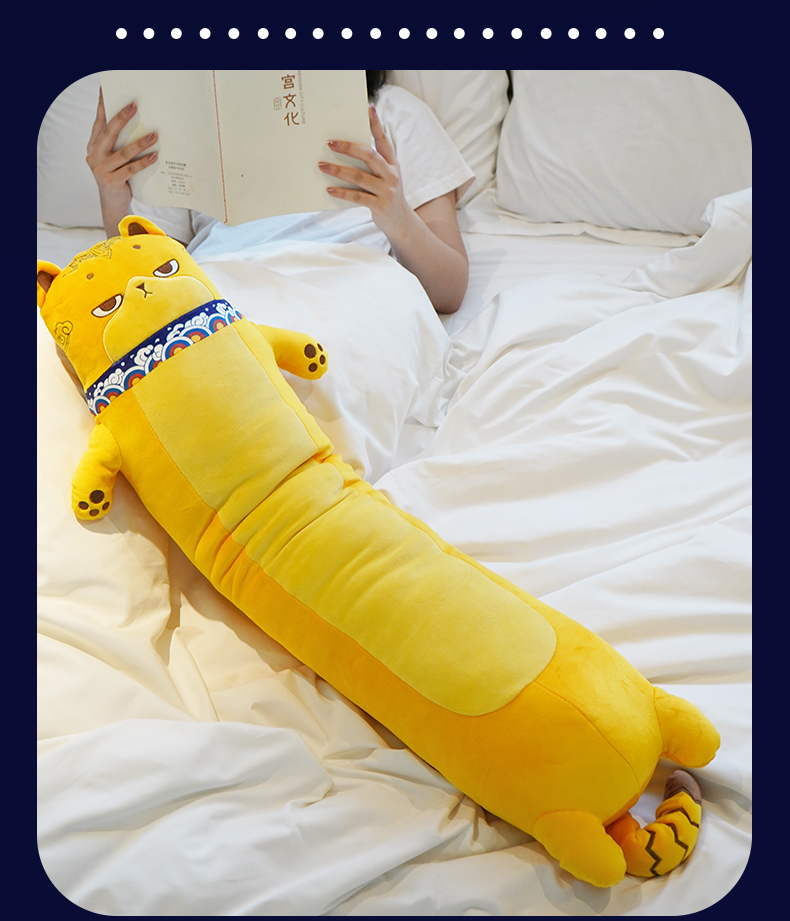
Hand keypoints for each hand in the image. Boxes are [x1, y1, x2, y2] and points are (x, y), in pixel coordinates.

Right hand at [86, 90, 157, 222]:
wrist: (113, 205)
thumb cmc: (117, 177)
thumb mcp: (113, 159)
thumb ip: (117, 144)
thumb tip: (137, 124)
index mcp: (93, 147)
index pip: (99, 123)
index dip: (102, 106)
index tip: (106, 90)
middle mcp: (94, 156)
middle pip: (109, 133)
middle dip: (122, 118)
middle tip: (134, 106)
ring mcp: (101, 169)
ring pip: (123, 152)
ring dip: (140, 142)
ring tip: (154, 134)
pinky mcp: (112, 181)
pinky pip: (131, 169)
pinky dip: (143, 162)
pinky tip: (154, 156)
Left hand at [318, 105, 410, 241]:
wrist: (400, 221)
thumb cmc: (386, 195)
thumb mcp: (385, 176)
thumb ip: (373, 164)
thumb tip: (347, 149)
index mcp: (392, 163)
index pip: (383, 141)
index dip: (376, 125)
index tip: (368, 108)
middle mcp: (391, 174)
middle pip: (369, 156)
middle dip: (348, 148)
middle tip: (330, 143)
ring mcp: (387, 191)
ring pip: (360, 177)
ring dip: (339, 171)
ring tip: (322, 166)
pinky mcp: (381, 206)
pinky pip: (358, 197)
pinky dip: (342, 192)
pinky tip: (329, 189)